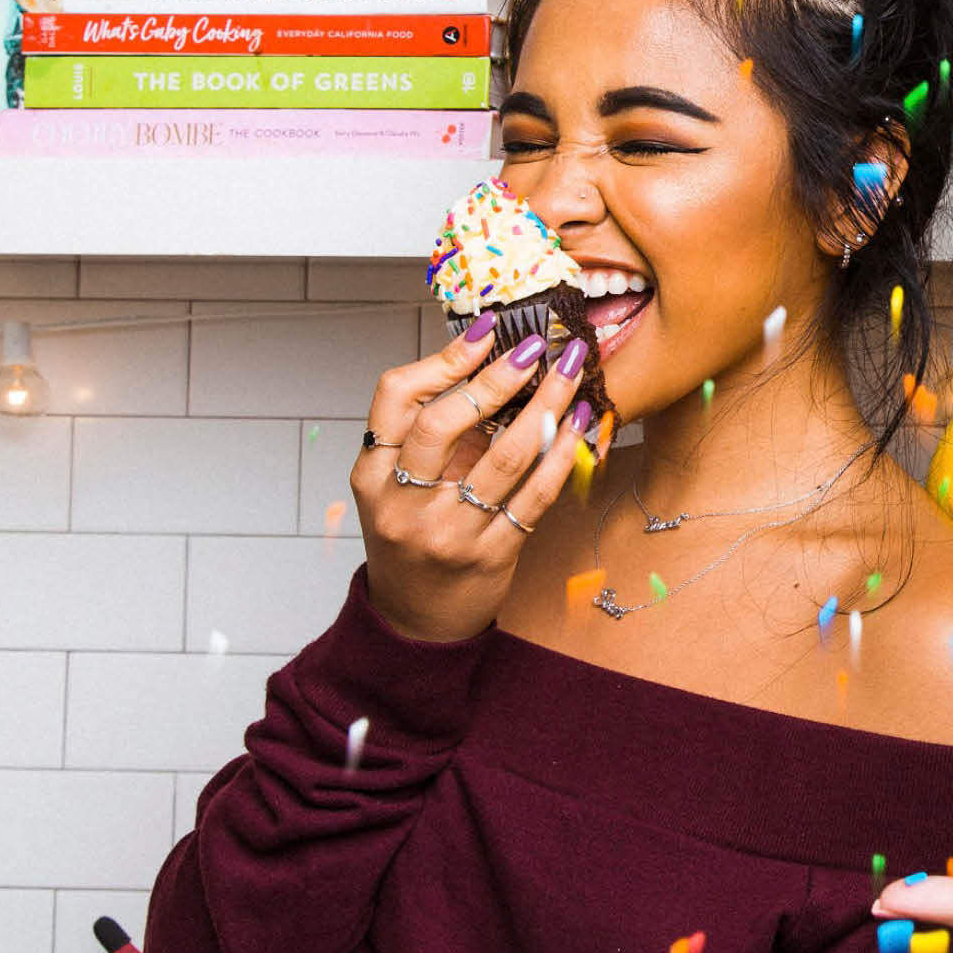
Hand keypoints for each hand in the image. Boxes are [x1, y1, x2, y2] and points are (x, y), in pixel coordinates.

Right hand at [352, 318, 597, 641]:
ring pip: (504, 457)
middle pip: (444, 423)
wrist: (416, 620)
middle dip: (495, 378)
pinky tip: (580, 424)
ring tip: (571, 374)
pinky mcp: (491, 555)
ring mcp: (447, 532)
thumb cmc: (412, 537)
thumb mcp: (395, 486)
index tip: (486, 332)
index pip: (394, 399)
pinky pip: (535, 496)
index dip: (441, 359)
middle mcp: (403, 503)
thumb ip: (429, 435)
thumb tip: (488, 362)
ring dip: (545, 407)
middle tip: (534, 348)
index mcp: (372, 475)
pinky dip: (562, 453)